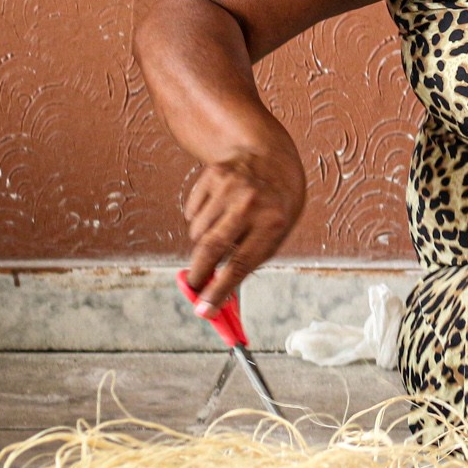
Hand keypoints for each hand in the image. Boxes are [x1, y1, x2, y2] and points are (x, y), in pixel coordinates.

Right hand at [182, 146, 304, 313]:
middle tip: (193, 287)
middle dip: (198, 275)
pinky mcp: (212, 177)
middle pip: (211, 249)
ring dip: (203, 243)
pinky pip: (192, 213)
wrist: (271, 157)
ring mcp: (230, 188)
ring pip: (198, 233)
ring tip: (222, 232)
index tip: (204, 310)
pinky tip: (218, 209)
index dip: (220, 291)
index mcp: (273, 223)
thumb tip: (216, 297)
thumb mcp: (275, 234)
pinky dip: (199, 220)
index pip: (240, 265)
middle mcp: (251, 204)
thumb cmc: (275, 206)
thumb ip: (247, 262)